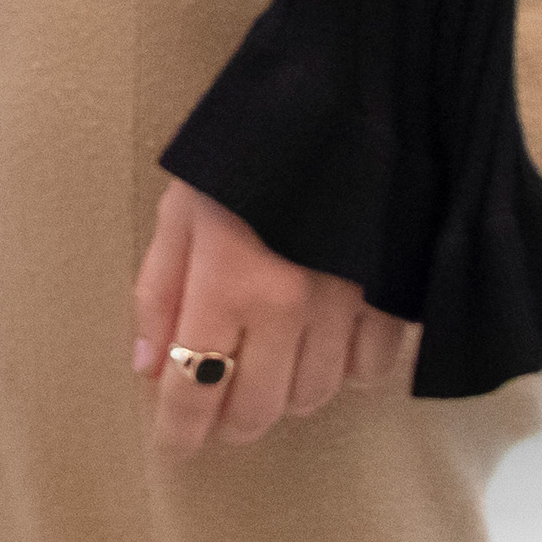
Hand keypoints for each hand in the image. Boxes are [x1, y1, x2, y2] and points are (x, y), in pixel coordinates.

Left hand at [133, 175, 413, 454]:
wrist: (346, 94)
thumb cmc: (246, 151)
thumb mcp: (180, 208)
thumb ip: (159, 290)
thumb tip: (146, 368)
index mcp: (228, 281)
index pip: (193, 386)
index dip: (179, 429)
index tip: (173, 446)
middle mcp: (290, 307)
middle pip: (259, 408)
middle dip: (231, 421)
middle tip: (217, 408)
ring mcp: (349, 305)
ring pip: (315, 397)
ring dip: (286, 396)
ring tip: (268, 369)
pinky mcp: (395, 296)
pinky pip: (370, 370)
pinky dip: (344, 372)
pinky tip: (324, 346)